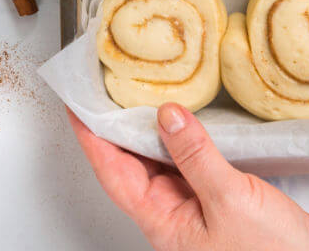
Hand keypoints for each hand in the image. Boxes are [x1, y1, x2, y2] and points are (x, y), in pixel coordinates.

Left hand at [68, 105, 308, 250]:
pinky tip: (197, 121)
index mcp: (164, 222)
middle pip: (135, 165)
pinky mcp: (228, 202)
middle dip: (120, 126)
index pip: (113, 172)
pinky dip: (192, 139)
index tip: (78, 104)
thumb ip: (196, 157)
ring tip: (148, 92)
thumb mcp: (230, 201)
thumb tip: (167, 117)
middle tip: (111, 86)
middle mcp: (177, 216)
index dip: (92, 136)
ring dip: (157, 130)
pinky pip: (198, 165)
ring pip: (167, 163)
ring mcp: (201, 209)